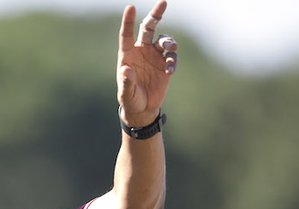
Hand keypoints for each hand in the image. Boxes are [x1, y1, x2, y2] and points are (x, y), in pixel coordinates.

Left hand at [117, 1, 177, 126]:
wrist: (143, 108)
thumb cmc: (130, 99)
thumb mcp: (126, 93)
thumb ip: (127, 82)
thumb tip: (126, 70)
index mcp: (128, 54)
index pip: (127, 34)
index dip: (128, 21)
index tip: (131, 7)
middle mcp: (142, 50)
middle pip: (149, 27)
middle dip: (156, 14)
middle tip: (163, 2)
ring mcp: (155, 55)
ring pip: (164, 40)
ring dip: (169, 42)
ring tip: (171, 49)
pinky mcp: (166, 63)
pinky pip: (172, 56)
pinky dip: (172, 61)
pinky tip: (169, 70)